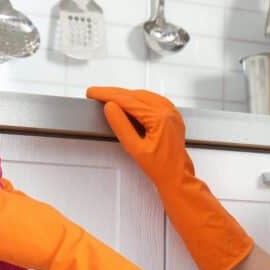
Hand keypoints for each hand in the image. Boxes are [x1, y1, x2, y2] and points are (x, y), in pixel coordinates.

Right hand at [87, 87, 253, 269]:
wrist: (176, 176)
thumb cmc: (160, 167)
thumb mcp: (135, 148)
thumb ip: (121, 126)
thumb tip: (110, 107)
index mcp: (160, 117)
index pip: (128, 100)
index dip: (107, 95)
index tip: (93, 93)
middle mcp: (167, 110)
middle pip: (134, 94)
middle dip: (113, 93)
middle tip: (96, 94)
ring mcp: (171, 111)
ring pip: (143, 95)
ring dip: (125, 95)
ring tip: (108, 98)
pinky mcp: (171, 115)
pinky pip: (151, 100)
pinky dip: (137, 99)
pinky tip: (127, 102)